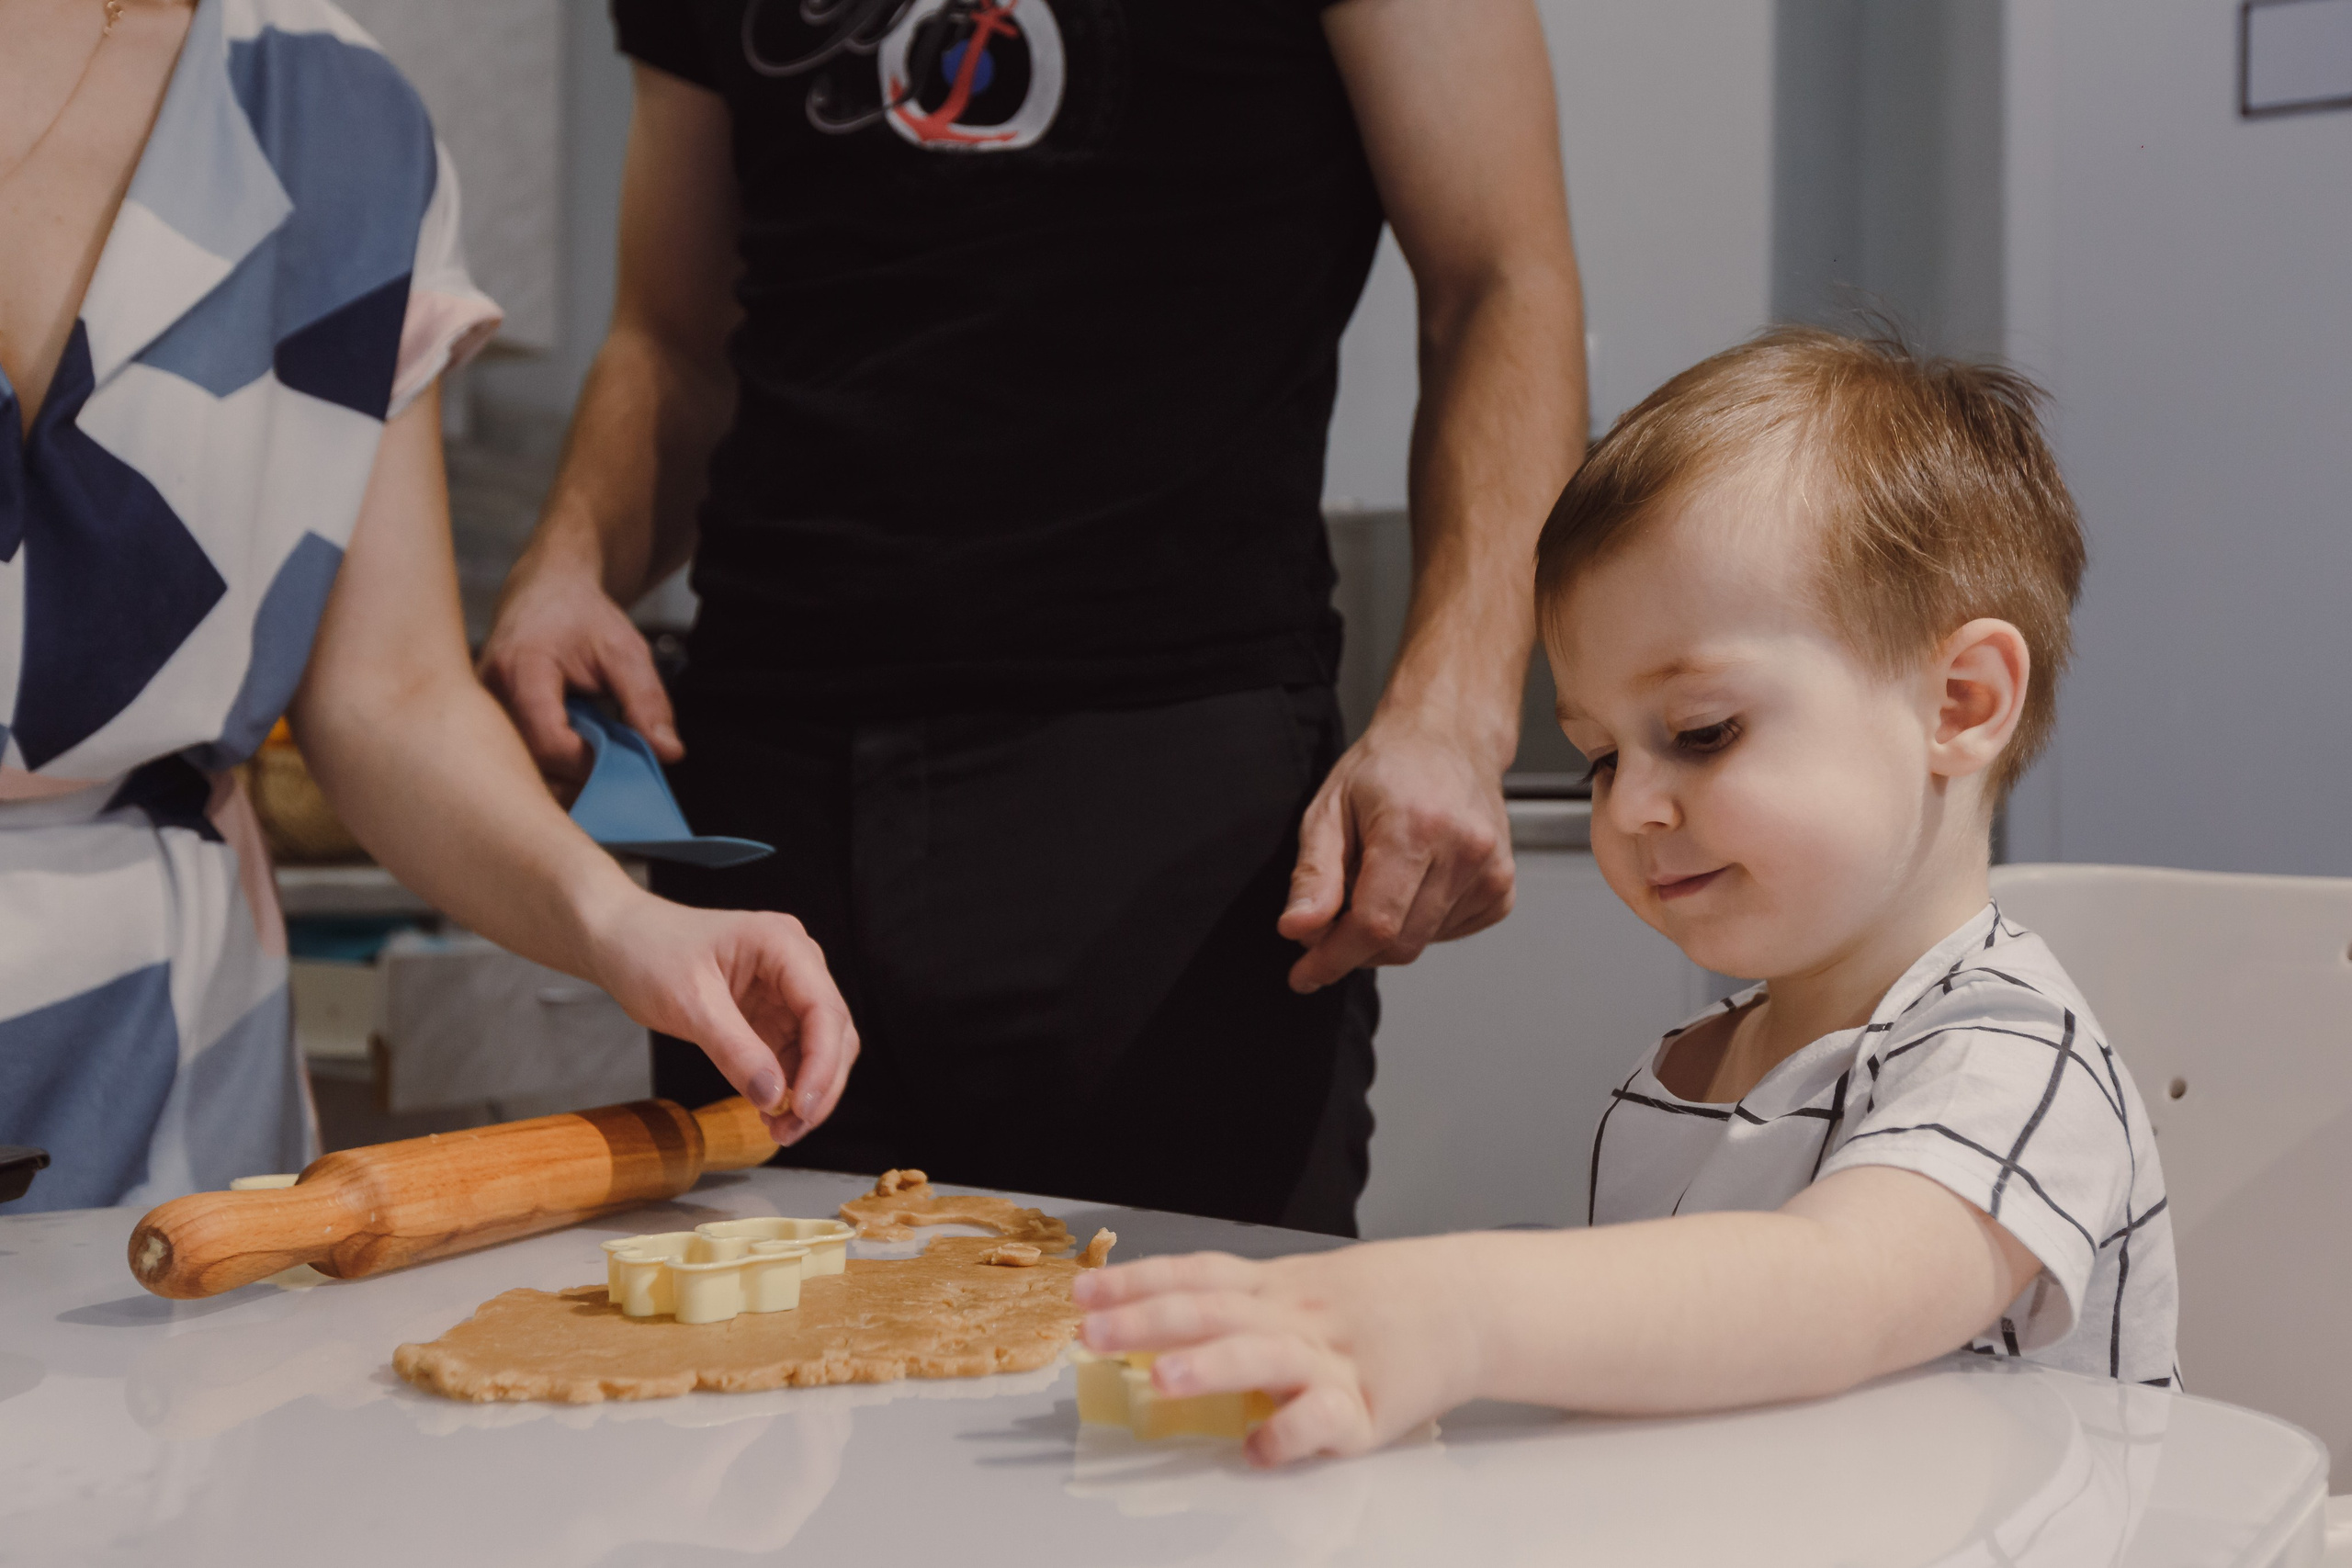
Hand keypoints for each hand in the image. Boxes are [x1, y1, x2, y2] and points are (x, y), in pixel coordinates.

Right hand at [479, 549, 679, 787]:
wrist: (544, 594)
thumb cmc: (582, 617)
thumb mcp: (626, 651)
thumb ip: (647, 701)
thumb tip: (669, 753)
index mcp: (522, 669)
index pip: (550, 742)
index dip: (591, 762)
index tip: (622, 759)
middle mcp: (489, 695)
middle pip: (533, 765)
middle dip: (579, 778)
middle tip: (615, 767)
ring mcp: (484, 713)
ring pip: (523, 771)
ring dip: (565, 778)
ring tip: (595, 754)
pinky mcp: (488, 724)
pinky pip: (519, 762)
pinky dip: (551, 769)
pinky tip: (574, 751)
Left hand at [584, 893, 859, 1144]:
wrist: (622, 942)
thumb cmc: (649, 953)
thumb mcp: (688, 1003)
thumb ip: (733, 1049)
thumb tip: (773, 1097)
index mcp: (783, 944)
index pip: (824, 1009)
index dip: (822, 1063)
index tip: (803, 1108)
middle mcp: (796, 964)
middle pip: (834, 1032)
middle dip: (819, 1085)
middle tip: (792, 1129)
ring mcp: (786, 990)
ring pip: (821, 1049)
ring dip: (807, 1092)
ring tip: (780, 1129)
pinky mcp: (772, 1013)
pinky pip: (794, 1055)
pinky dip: (787, 1086)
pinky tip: (769, 1111)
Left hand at [1072, 1238, 1482, 1465]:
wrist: (1468, 1304)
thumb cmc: (1376, 1304)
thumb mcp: (1303, 1289)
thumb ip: (1240, 1308)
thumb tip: (1151, 1326)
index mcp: (1276, 1285)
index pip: (1198, 1273)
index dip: (1139, 1281)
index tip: (1083, 1292)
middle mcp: (1296, 1314)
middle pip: (1216, 1308)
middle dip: (1149, 1320)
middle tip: (1093, 1333)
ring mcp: (1332, 1358)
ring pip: (1263, 1354)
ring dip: (1210, 1365)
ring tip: (1162, 1381)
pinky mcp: (1367, 1408)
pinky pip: (1323, 1421)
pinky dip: (1289, 1434)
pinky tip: (1256, 1452)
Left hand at [1279, 711, 1514, 991]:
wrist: (1449, 738)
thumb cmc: (1386, 768)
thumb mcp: (1329, 808)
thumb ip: (1314, 874)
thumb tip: (1298, 930)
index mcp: (1417, 828)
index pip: (1374, 924)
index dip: (1333, 958)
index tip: (1303, 974)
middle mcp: (1465, 851)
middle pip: (1399, 943)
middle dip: (1353, 949)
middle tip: (1327, 923)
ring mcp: (1491, 872)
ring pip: (1421, 943)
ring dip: (1385, 933)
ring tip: (1374, 881)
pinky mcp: (1502, 889)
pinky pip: (1447, 933)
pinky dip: (1418, 923)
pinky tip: (1411, 883)